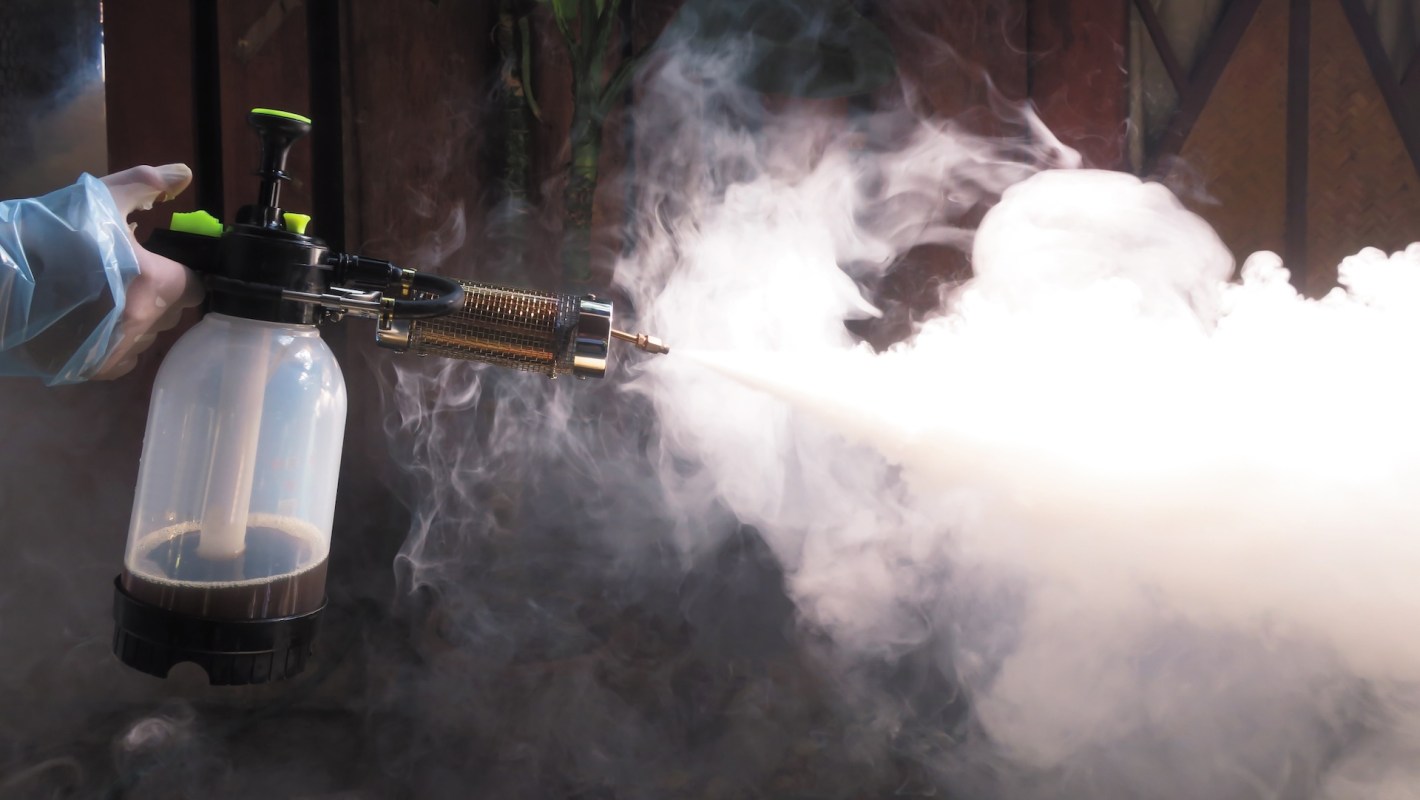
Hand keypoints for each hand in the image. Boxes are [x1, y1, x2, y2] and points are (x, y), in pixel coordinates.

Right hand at [91, 164, 205, 379]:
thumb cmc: (46, 235)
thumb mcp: (96, 198)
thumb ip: (145, 184)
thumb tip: (183, 174)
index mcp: (153, 282)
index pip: (195, 287)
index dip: (179, 273)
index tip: (159, 265)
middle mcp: (142, 323)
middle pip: (172, 311)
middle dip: (156, 293)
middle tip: (122, 275)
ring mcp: (117, 350)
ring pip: (147, 336)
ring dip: (135, 319)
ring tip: (100, 296)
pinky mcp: (93, 369)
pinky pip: (123, 358)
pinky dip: (113, 342)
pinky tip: (88, 321)